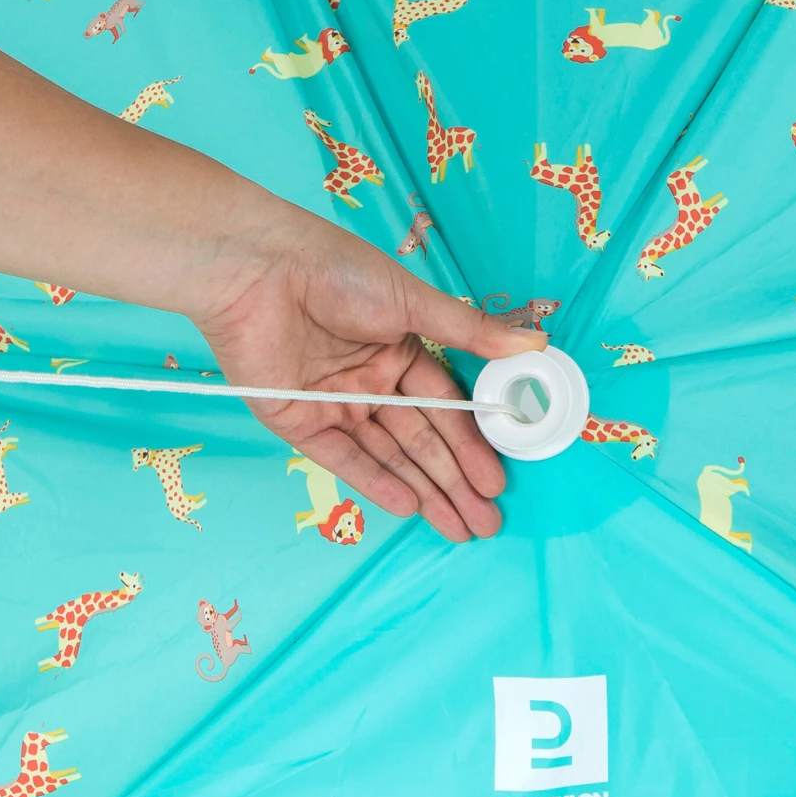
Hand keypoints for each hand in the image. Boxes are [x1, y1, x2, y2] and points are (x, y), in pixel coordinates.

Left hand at [193, 207, 545, 541]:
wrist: (260, 270)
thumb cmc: (336, 271)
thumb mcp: (412, 301)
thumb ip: (470, 334)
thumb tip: (536, 344)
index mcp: (398, 349)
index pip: (444, 407)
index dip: (472, 443)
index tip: (499, 477)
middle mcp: (368, 381)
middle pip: (419, 440)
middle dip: (455, 482)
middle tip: (487, 520)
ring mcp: (333, 403)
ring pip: (387, 456)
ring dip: (425, 491)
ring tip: (460, 527)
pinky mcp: (297, 420)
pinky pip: (343, 459)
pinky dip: (375, 482)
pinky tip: (411, 506)